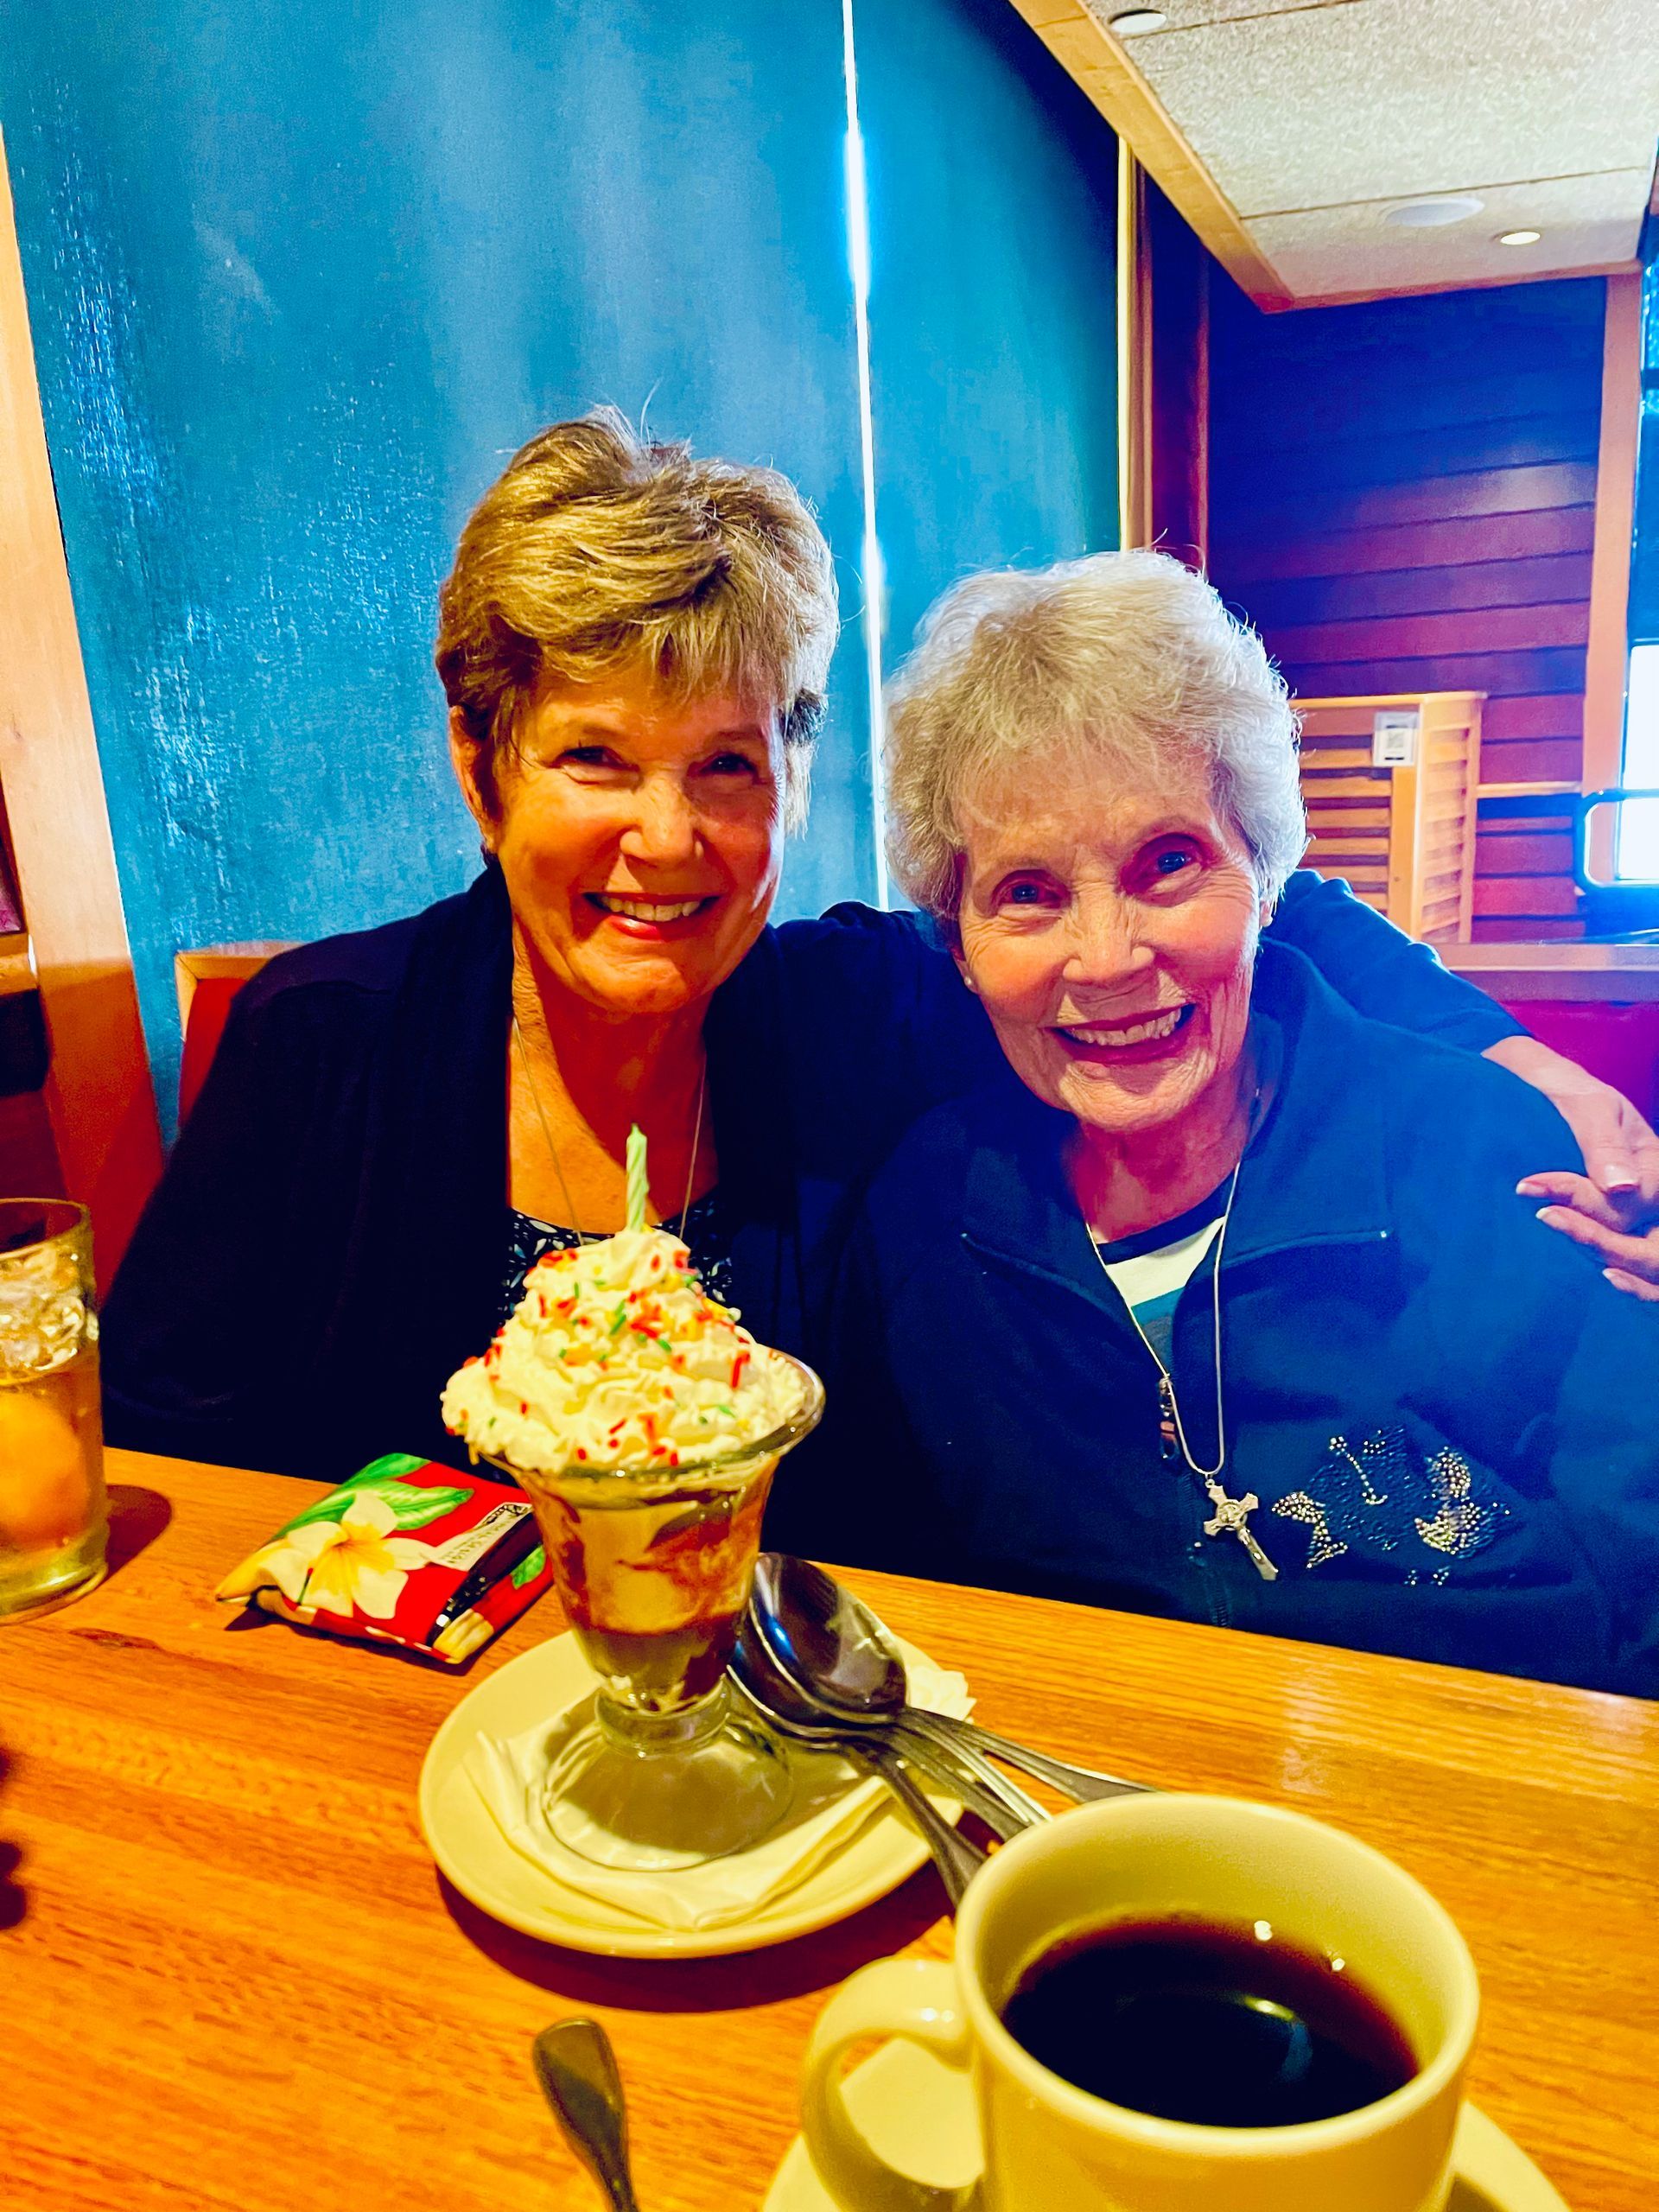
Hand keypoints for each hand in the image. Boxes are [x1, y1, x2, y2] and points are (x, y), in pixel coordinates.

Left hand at [1483, 1035, 1658, 1297]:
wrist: (1540, 1093)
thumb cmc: (1567, 1092)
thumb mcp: (1588, 1106)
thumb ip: (1604, 1143)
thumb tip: (1622, 1188)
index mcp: (1653, 1166)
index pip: (1630, 1203)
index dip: (1583, 1200)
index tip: (1529, 1186)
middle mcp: (1649, 1196)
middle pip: (1637, 1238)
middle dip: (1593, 1236)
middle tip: (1542, 1216)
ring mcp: (1632, 1216)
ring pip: (1629, 1256)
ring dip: (1592, 1252)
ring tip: (1547, 1234)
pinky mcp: (1605, 1226)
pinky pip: (1616, 1260)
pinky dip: (1605, 1267)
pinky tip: (1589, 1271)